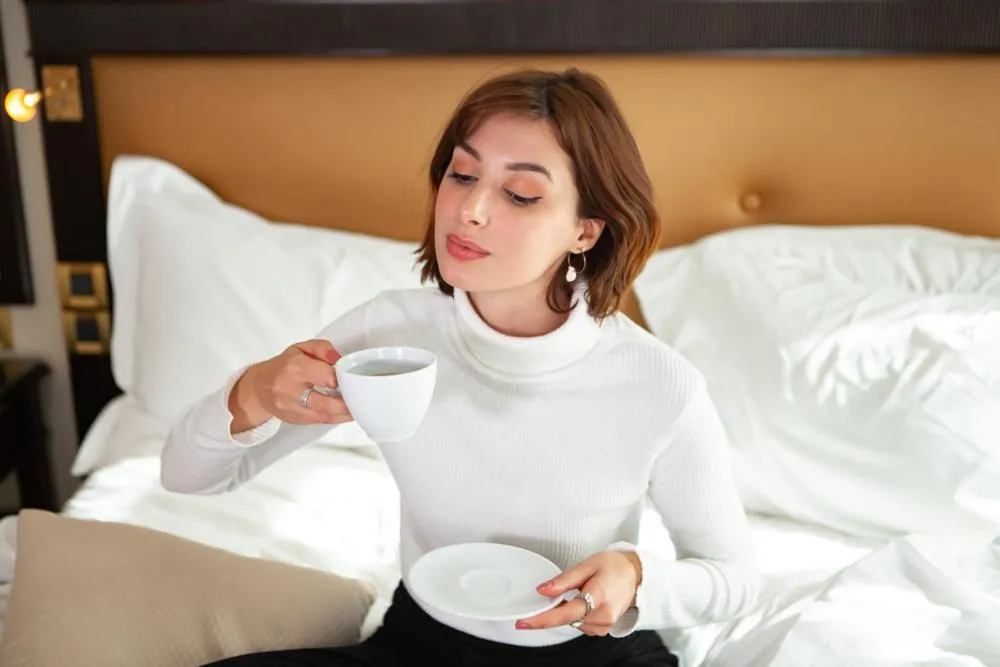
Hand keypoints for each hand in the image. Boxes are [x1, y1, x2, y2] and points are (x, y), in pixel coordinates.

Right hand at [229, 339, 353, 431]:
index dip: (342, 377)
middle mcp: (291, 390)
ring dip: (345, 413)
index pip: (325, 376)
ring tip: (358, 406)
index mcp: (294, 368)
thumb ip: (323, 348)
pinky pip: (321, 421)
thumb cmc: (283, 366)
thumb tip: (338, 359)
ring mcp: (292, 408)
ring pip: (324, 416)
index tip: (350, 376)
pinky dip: (337, 417)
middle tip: (360, 397)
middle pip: (326, 403)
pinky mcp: (295, 420)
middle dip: (347, 402)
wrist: (259, 387)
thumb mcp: (301, 348)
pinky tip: (347, 412)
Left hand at [515, 551, 641, 635]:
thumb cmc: (615, 566)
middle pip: (566, 619)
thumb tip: (543, 590)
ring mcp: (604, 625)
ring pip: (572, 622)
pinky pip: (581, 624)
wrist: (637, 575)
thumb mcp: (587, 566)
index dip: (541, 619)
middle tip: (565, 589)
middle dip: (557, 607)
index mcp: (598, 598)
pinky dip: (577, 614)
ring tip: (584, 590)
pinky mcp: (604, 629)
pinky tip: (586, 601)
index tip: (523, 622)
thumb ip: (563, 580)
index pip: (563, 614)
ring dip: (568, 610)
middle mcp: (602, 617)